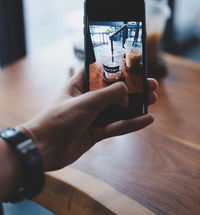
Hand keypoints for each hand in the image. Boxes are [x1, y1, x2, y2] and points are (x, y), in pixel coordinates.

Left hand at [20, 70, 157, 170]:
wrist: (44, 149)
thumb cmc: (60, 119)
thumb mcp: (86, 101)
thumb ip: (109, 94)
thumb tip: (127, 93)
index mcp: (79, 85)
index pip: (99, 71)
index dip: (116, 67)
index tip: (133, 65)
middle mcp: (86, 99)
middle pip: (114, 90)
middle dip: (132, 87)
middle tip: (150, 84)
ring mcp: (92, 116)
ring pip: (118, 109)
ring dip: (135, 105)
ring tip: (152, 99)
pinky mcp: (95, 132)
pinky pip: (117, 126)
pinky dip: (131, 123)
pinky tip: (147, 119)